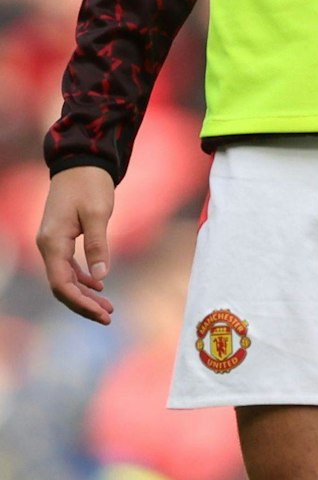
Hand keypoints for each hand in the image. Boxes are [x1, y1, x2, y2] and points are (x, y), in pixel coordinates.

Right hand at [37, 166, 115, 323]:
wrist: (81, 162)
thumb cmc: (90, 185)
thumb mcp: (98, 213)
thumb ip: (98, 244)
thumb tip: (101, 276)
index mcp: (53, 243)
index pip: (61, 283)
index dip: (80, 302)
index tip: (102, 314)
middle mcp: (48, 246)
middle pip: (62, 285)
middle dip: (83, 303)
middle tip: (108, 316)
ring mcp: (53, 242)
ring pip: (65, 277)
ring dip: (85, 293)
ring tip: (107, 307)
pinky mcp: (62, 238)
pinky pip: (69, 266)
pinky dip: (83, 277)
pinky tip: (99, 285)